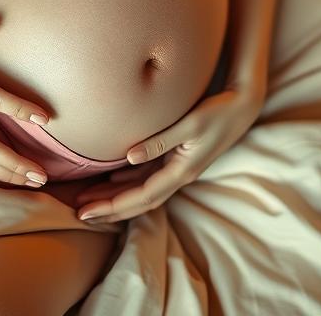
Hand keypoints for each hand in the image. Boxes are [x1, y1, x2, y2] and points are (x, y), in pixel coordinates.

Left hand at [73, 77, 265, 223]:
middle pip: (140, 201)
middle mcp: (178, 175)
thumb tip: (129, 158)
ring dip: (116, 197)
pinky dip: (128, 182)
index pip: (142, 197)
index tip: (88, 212)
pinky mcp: (177, 158)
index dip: (114, 206)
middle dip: (110, 209)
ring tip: (88, 201)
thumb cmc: (217, 113)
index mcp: (181, 171)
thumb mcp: (190, 125)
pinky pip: (148, 177)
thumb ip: (160, 141)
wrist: (242, 107)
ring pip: (142, 191)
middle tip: (79, 214)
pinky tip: (111, 181)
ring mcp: (177, 168)